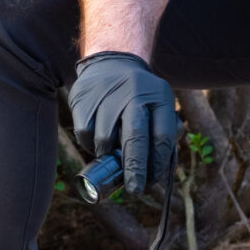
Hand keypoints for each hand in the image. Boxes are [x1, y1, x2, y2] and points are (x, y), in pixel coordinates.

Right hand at [69, 51, 178, 194]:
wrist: (112, 60)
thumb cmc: (140, 95)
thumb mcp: (160, 103)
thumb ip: (164, 133)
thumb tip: (159, 172)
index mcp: (159, 96)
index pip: (162, 136)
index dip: (158, 162)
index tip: (153, 180)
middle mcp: (134, 93)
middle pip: (136, 138)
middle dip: (135, 168)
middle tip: (135, 188)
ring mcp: (107, 95)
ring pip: (106, 139)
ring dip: (108, 156)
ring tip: (112, 154)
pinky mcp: (84, 99)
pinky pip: (85, 134)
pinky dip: (90, 145)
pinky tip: (97, 141)